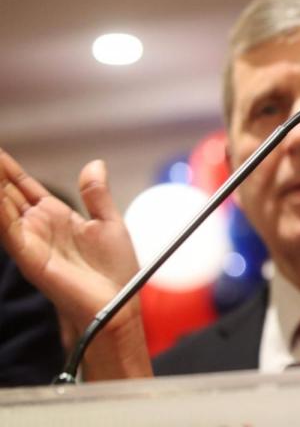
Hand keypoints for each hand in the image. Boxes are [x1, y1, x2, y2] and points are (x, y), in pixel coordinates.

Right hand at [0, 149, 140, 344]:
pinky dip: (0, 211)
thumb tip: (94, 164)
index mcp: (56, 217)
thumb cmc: (115, 273)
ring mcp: (31, 242)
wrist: (118, 306)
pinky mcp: (31, 258)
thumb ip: (96, 195)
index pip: (23, 188)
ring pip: (2, 208)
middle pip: (5, 194)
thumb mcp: (109, 223)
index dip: (8, 170)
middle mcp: (38, 228)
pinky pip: (9, 230)